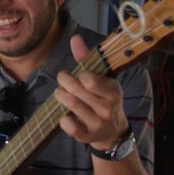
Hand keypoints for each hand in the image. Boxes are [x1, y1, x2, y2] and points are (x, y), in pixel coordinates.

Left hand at [54, 34, 128, 149]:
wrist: (112, 131)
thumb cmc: (103, 99)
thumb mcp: (102, 78)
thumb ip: (87, 58)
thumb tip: (75, 38)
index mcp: (113, 91)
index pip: (90, 80)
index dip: (79, 75)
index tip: (78, 74)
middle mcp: (107, 107)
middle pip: (76, 90)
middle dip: (64, 82)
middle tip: (63, 80)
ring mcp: (97, 123)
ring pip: (70, 105)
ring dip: (60, 96)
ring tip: (60, 93)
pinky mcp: (87, 136)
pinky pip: (68, 126)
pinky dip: (63, 119)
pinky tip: (64, 115)